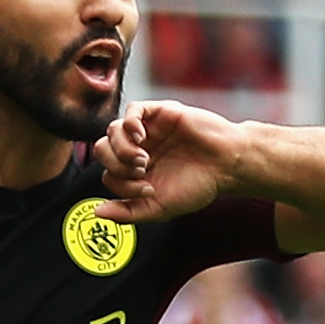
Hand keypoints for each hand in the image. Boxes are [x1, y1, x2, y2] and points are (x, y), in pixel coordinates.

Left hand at [91, 101, 251, 225]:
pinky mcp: (159, 112)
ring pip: (112, 130)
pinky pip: (132, 110)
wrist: (227, 164)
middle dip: (117, 165)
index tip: (148, 189)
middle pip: (103, 149)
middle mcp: (138, 149)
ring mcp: (147, 129)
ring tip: (144, 158)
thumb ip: (129, 212)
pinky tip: (141, 137)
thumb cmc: (199, 185)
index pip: (108, 173)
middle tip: (141, 172)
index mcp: (136, 171)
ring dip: (122, 148)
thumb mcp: (160, 207)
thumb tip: (97, 213)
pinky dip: (129, 124)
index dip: (121, 184)